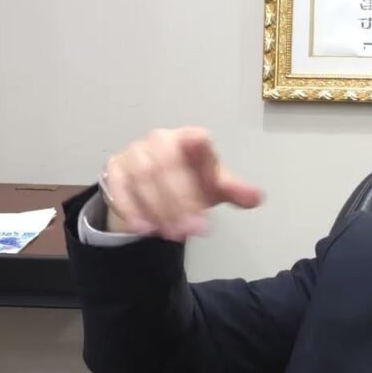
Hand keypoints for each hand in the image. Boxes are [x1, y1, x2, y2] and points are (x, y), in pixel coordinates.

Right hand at [99, 127, 262, 240]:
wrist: (151, 188)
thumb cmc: (188, 181)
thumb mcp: (213, 186)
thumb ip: (234, 190)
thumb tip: (257, 198)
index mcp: (188, 138)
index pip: (197, 140)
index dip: (203, 157)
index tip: (211, 180)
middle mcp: (160, 139)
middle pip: (167, 165)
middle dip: (181, 200)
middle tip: (194, 230)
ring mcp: (134, 153)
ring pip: (143, 178)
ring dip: (160, 209)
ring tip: (175, 234)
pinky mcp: (114, 169)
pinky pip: (118, 188)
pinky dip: (132, 209)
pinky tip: (145, 229)